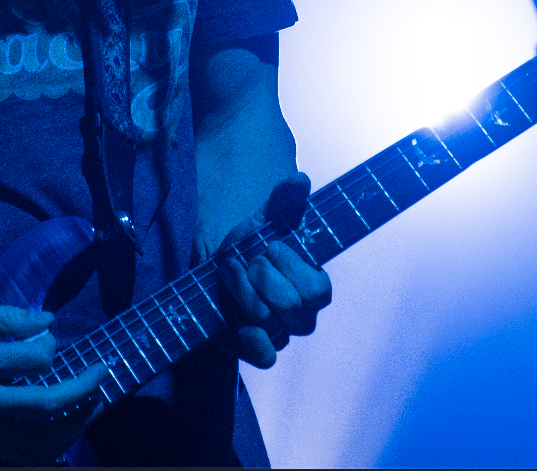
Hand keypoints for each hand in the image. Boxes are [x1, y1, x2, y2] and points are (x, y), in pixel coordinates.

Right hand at [0, 298, 107, 463]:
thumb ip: (6, 317)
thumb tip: (49, 321)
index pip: (32, 360)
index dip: (53, 347)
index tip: (55, 337)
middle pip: (45, 405)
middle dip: (82, 390)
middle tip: (102, 373)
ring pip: (38, 438)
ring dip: (73, 424)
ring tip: (94, 405)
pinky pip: (21, 452)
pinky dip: (49, 447)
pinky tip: (66, 432)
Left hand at [208, 174, 332, 367]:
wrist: (219, 264)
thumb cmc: (250, 244)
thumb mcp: (264, 219)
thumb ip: (284, 200)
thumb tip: (301, 180)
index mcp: (312, 287)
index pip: (317, 291)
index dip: (292, 268)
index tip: (270, 245)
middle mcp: (300, 316)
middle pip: (296, 309)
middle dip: (265, 278)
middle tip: (248, 259)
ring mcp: (276, 333)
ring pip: (272, 326)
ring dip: (246, 294)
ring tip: (230, 271)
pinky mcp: (251, 347)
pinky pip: (264, 357)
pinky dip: (250, 340)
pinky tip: (236, 320)